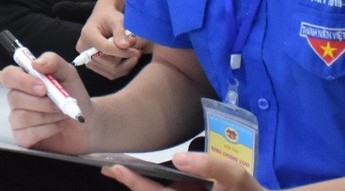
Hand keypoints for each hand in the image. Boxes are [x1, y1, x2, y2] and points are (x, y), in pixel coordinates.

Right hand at [3, 56, 92, 153]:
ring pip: (22, 116)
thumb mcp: (69, 74)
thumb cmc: (75, 97)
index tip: (43, 87)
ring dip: (48, 116)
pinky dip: (47, 130)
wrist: (87, 124)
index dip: (23, 81)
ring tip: (61, 114)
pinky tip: (56, 126)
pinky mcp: (23, 137)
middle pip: (14, 98)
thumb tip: (36, 62)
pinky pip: (27, 134)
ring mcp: (18, 119)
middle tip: (60, 104)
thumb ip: (53, 61)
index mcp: (24, 80)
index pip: (8, 76)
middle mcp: (17, 98)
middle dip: (42, 103)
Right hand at [78, 0, 150, 81]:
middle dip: (125, 58)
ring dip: (127, 65)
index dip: (122, 52)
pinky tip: (130, 59)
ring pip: (111, 71)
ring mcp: (87, 60)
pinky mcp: (94, 66)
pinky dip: (123, 69)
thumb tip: (125, 46)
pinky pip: (111, 74)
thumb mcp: (117, 20)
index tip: (137, 51)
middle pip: (108, 62)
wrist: (104, 19)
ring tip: (136, 54)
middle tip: (138, 50)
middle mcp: (84, 49)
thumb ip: (121, 33)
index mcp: (87, 34)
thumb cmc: (110, 17)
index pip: (104, 48)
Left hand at [102, 151, 257, 189]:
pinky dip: (155, 185)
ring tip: (120, 168)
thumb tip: (180, 159)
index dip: (135, 183)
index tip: (116, 168)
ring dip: (141, 184)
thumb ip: (210, 166)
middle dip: (131, 183)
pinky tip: (141, 173)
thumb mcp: (237, 177)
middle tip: (107, 167)